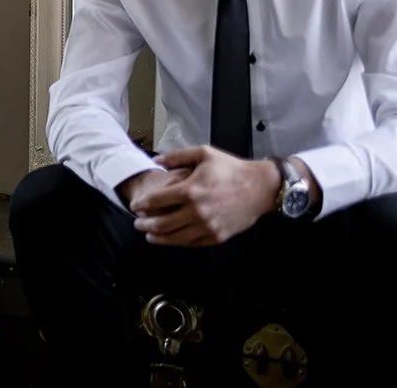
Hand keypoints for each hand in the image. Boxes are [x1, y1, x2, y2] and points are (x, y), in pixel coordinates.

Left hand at [129, 146, 279, 246]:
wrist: (261, 188)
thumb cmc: (230, 169)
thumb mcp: (203, 153)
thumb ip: (177, 156)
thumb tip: (156, 161)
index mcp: (190, 190)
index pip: (157, 201)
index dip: (142, 205)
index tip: (135, 206)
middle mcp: (197, 211)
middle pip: (162, 223)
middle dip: (146, 224)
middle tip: (137, 223)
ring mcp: (208, 226)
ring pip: (176, 237)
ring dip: (159, 237)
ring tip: (149, 235)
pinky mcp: (217, 236)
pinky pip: (192, 243)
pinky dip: (178, 242)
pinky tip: (171, 239)